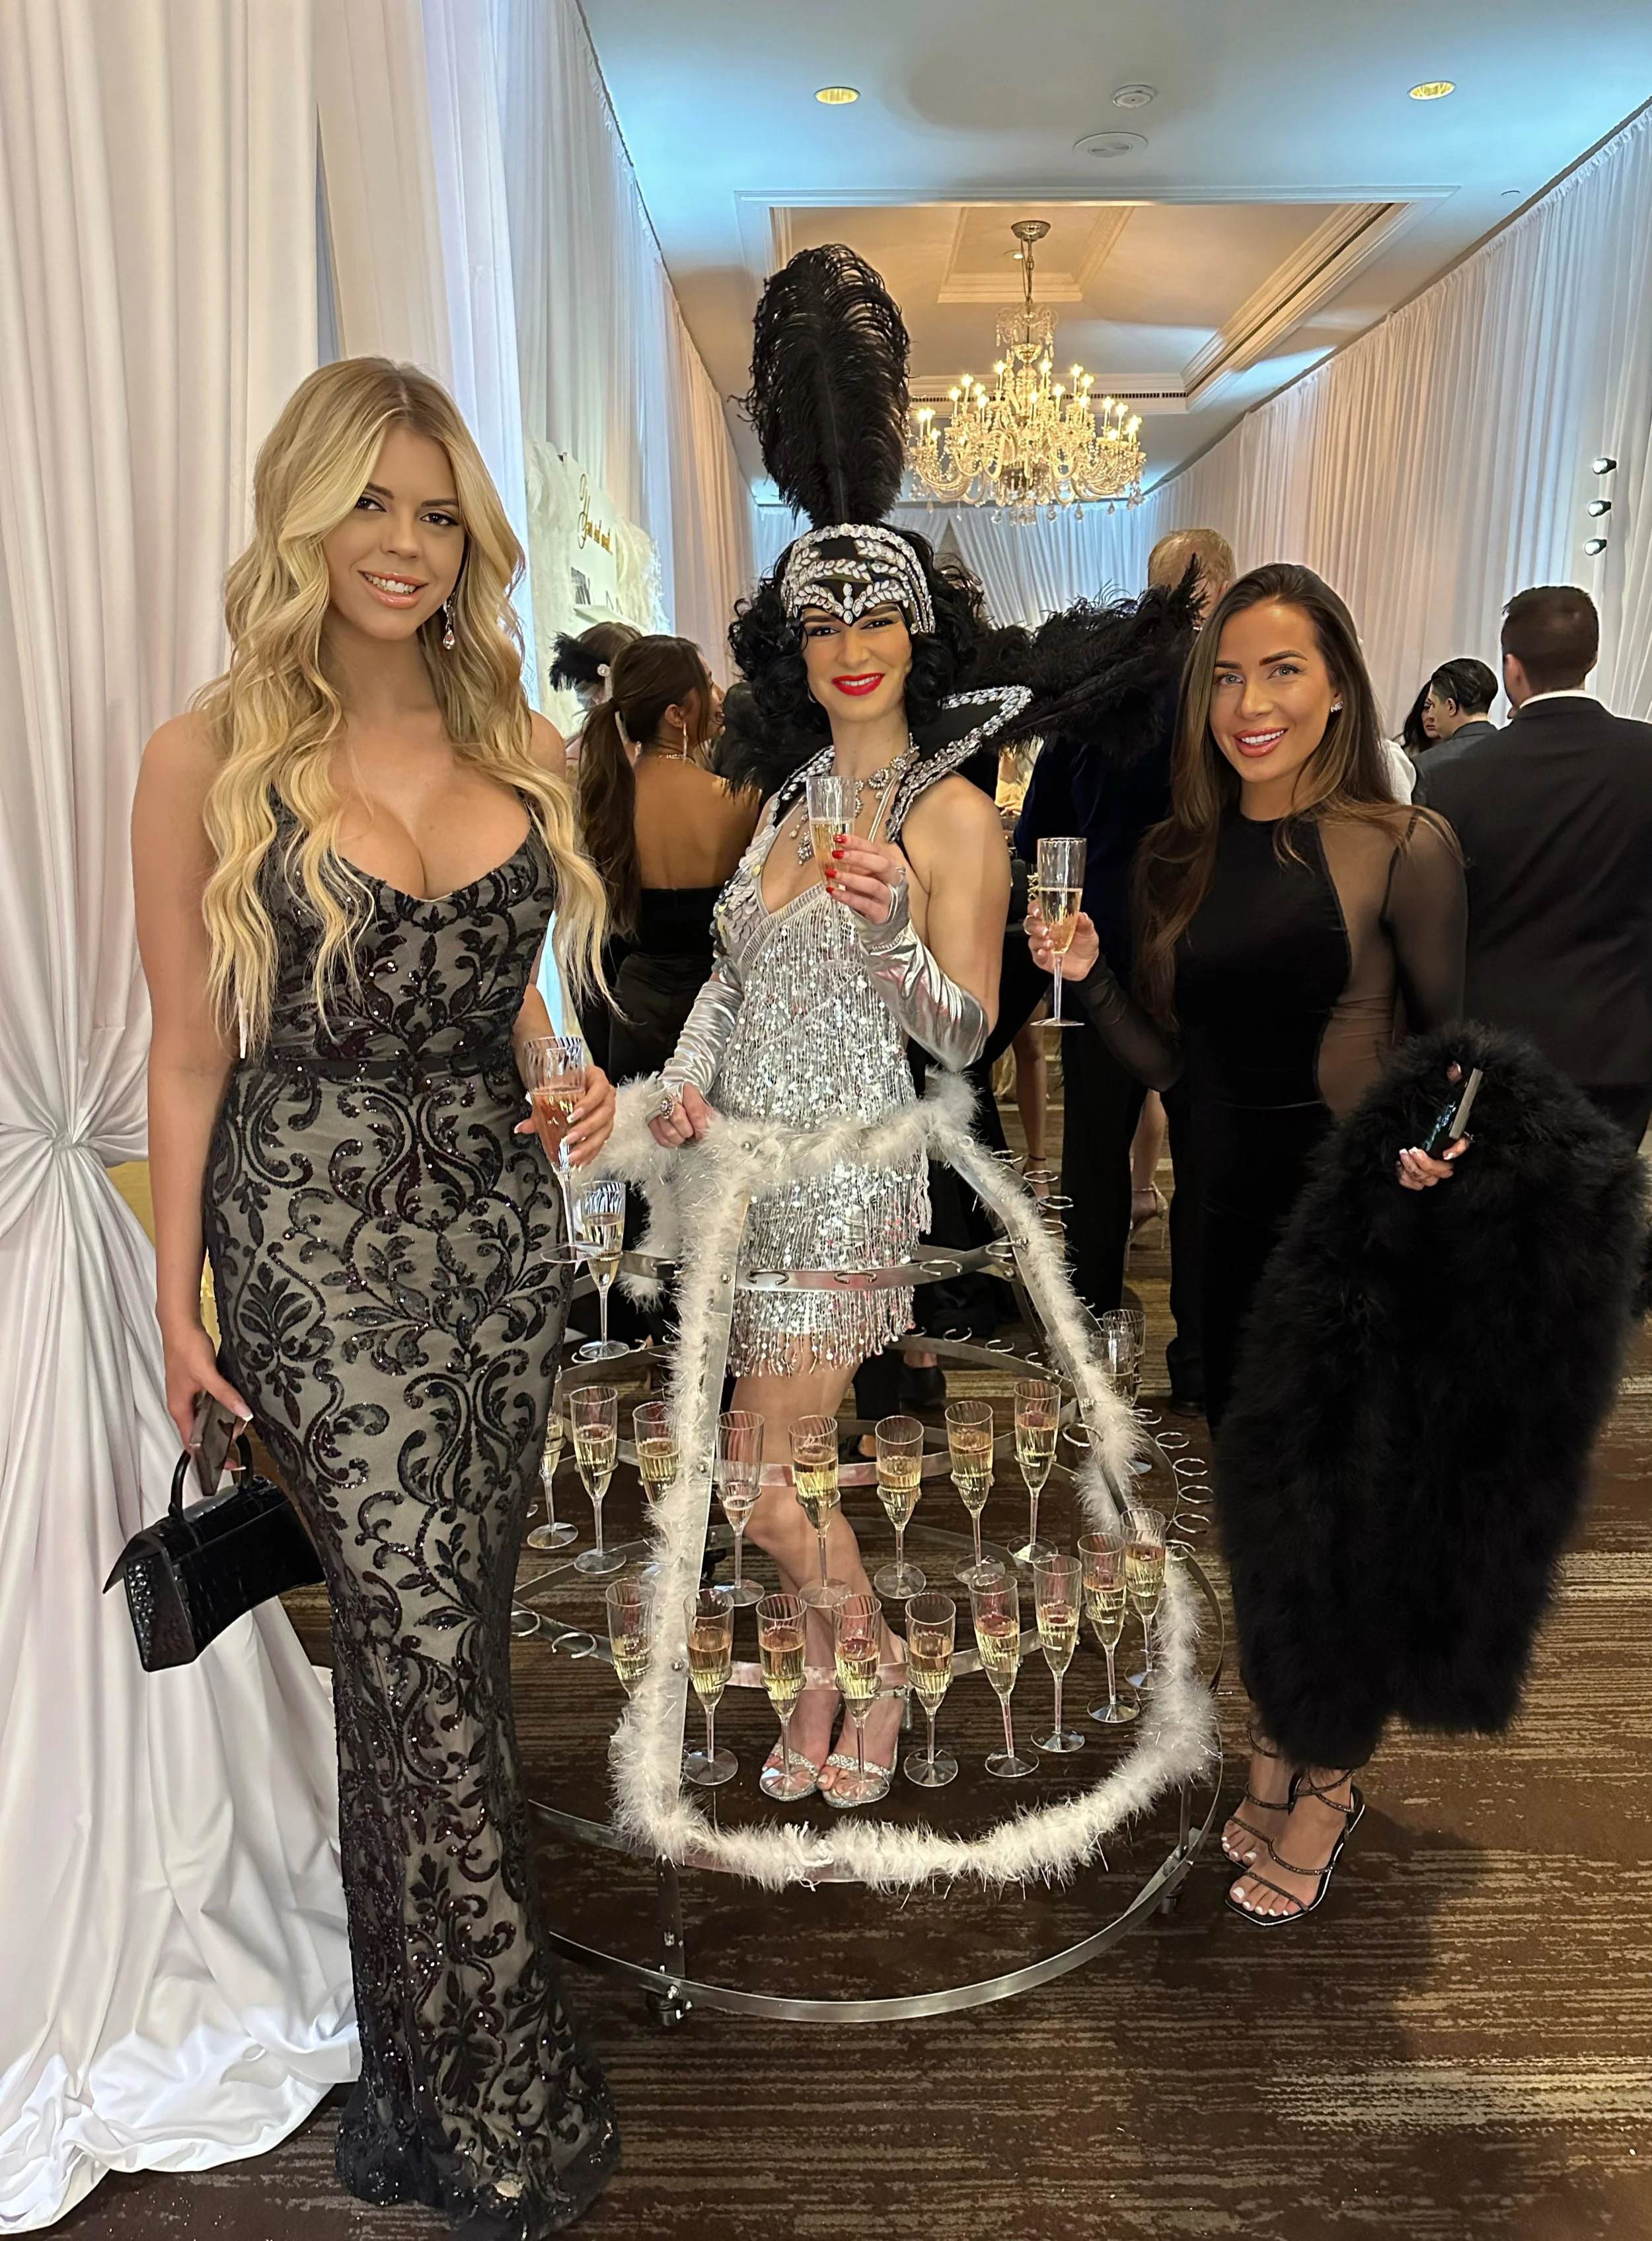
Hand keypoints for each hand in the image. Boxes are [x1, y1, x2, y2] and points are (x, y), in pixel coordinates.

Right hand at [161, 1319, 250, 1451]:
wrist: (180, 1325)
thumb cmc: (184, 1347)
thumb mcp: (208, 1374)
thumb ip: (225, 1394)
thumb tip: (243, 1412)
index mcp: (179, 1409)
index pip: (192, 1444)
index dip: (209, 1457)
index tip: (226, 1464)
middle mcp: (181, 1405)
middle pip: (200, 1431)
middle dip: (220, 1437)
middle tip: (240, 1434)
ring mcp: (187, 1395)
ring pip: (205, 1416)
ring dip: (222, 1420)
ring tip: (240, 1419)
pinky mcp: (194, 1384)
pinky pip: (208, 1402)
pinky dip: (221, 1405)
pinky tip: (233, 1401)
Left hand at [515, 1064, 615, 1166]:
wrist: (568, 1084)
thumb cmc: (563, 1083)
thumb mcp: (551, 1089)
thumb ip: (539, 1108)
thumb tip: (522, 1127)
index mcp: (596, 1079)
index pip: (600, 1089)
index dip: (589, 1103)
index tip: (573, 1114)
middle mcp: (606, 1096)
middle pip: (605, 1113)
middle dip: (587, 1127)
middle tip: (569, 1138)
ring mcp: (607, 1113)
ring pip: (605, 1130)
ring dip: (589, 1144)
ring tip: (573, 1155)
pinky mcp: (604, 1127)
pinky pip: (602, 1141)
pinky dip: (591, 1152)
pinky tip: (580, 1161)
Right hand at [647, 1081, 716, 1147]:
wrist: (673, 1093)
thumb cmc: (689, 1101)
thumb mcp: (701, 1104)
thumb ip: (708, 1116)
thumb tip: (712, 1132)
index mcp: (686, 1090)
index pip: (695, 1111)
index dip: (700, 1127)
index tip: (702, 1135)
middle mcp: (669, 1097)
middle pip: (678, 1119)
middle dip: (687, 1131)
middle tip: (690, 1133)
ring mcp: (657, 1109)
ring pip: (668, 1132)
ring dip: (679, 1138)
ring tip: (683, 1135)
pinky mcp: (650, 1120)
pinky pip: (660, 1138)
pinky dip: (669, 1142)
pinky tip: (675, 1138)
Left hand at [826, 834, 907, 925]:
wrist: (888, 918)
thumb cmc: (875, 891)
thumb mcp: (869, 873)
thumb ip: (857, 862)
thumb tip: (836, 851)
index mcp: (891, 864)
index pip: (876, 849)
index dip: (858, 843)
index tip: (840, 838)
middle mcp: (893, 879)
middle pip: (881, 865)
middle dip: (858, 857)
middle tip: (837, 854)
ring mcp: (889, 897)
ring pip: (873, 885)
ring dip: (850, 878)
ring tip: (831, 873)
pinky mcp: (881, 913)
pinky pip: (863, 904)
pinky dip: (846, 897)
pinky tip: (833, 891)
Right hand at [1027, 902, 1100, 981]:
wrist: (1089, 963)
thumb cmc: (1085, 944)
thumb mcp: (1088, 931)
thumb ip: (1085, 923)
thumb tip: (1081, 915)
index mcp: (1052, 919)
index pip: (1037, 909)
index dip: (1034, 908)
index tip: (1038, 910)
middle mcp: (1044, 931)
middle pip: (1030, 924)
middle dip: (1035, 925)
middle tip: (1045, 930)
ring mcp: (1042, 945)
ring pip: (1032, 940)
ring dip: (1038, 940)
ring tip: (1050, 943)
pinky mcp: (1043, 959)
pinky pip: (1036, 956)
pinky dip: (1039, 954)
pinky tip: (1044, 952)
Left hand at [1397, 1061, 1473, 1189]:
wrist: (1401, 1128)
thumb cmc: (1424, 1112)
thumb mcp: (1437, 1096)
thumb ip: (1450, 1081)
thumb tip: (1454, 1067)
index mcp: (1452, 1138)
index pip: (1464, 1145)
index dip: (1459, 1149)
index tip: (1447, 1151)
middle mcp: (1444, 1155)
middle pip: (1445, 1170)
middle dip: (1428, 1164)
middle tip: (1413, 1150)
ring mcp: (1431, 1167)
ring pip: (1429, 1179)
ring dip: (1415, 1170)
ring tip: (1403, 1155)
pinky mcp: (1417, 1175)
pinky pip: (1415, 1185)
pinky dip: (1406, 1178)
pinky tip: (1399, 1167)